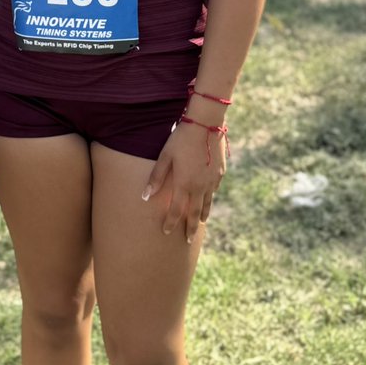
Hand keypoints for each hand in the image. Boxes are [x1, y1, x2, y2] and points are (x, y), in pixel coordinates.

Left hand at [140, 121, 226, 242]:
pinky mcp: (220, 172)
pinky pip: (214, 190)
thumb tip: (145, 196)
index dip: (171, 222)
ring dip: (202, 215)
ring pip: (207, 203)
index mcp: (184, 183)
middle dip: (190, 228)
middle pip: (194, 212)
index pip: (176, 210)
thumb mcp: (165, 155)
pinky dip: (209, 197)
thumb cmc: (181, 138)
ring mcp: (212, 180)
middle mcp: (200, 186)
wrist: (206, 124)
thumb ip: (156, 177)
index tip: (166, 232)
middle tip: (187, 240)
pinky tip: (207, 198)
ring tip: (199, 223)